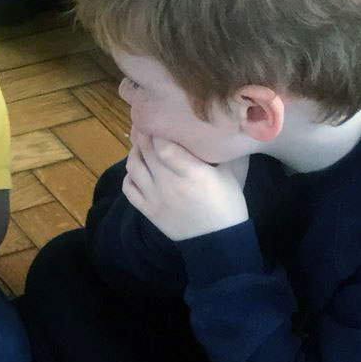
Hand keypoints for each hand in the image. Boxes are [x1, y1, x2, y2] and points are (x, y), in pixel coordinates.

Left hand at [123, 130, 248, 240]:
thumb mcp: (232, 175)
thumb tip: (222, 125)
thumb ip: (221, 150)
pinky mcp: (147, 210)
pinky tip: (136, 168)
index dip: (158, 131)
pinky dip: (129, 175)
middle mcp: (169, 184)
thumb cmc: (228, 205)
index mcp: (192, 173)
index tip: (159, 119)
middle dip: (144, 135)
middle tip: (146, 124)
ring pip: (133, 167)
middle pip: (146, 152)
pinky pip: (129, 188)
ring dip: (134, 152)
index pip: (164, 146)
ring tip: (141, 144)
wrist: (218, 242)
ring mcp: (155, 198)